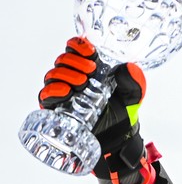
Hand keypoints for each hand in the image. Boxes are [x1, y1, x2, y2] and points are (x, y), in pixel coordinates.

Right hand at [39, 37, 147, 181]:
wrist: (120, 137)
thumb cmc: (123, 112)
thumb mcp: (134, 94)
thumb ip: (134, 80)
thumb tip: (127, 68)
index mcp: (89, 68)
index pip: (75, 49)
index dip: (79, 46)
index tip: (90, 51)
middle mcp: (73, 77)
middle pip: (63, 60)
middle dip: (74, 62)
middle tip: (90, 71)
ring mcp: (63, 92)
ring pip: (53, 75)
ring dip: (66, 75)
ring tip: (82, 82)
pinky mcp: (57, 108)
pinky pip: (46, 96)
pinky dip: (54, 91)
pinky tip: (66, 92)